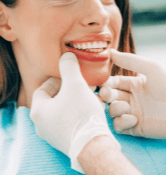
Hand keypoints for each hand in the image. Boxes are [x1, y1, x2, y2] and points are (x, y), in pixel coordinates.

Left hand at [30, 52, 119, 172]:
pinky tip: (93, 107)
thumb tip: (67, 55)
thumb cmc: (81, 113)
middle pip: (54, 99)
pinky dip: (79, 111)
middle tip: (82, 84)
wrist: (93, 144)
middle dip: (69, 89)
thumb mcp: (75, 84)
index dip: (57, 79)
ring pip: (64, 110)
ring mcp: (53, 134)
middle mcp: (42, 125)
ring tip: (91, 94)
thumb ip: (69, 67)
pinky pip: (70, 121)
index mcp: (38, 111)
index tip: (69, 77)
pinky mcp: (66, 140)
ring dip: (76, 100)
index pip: (42, 88)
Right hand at [99, 49, 165, 139]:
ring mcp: (135, 113)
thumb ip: (129, 60)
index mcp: (136, 84)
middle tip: (105, 94)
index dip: (106, 83)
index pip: (114, 82)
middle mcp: (133, 98)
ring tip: (126, 106)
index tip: (101, 84)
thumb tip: (110, 52)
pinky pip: (120, 126)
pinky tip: (134, 118)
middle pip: (110, 97)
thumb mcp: (151, 67)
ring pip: (113, 111)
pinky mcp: (137, 128)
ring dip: (115, 108)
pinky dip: (122, 122)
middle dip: (104, 95)